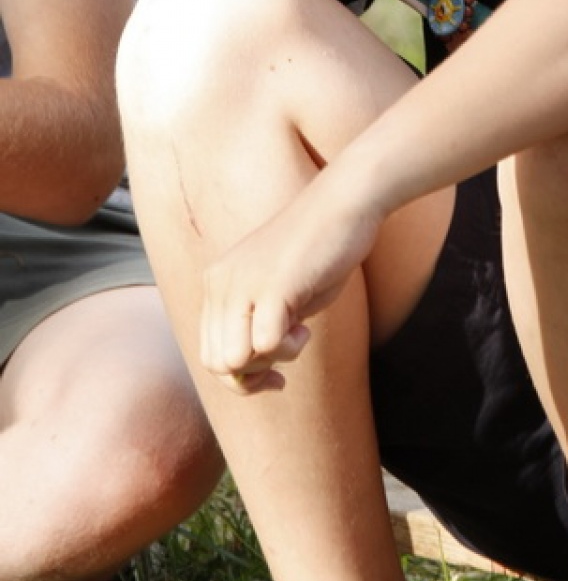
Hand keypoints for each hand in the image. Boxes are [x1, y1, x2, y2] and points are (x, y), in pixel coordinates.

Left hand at [200, 165, 383, 392]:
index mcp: (217, 283)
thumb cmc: (319, 249)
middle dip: (255, 374)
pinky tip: (306, 326)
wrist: (345, 202)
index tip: (277, 372)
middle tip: (289, 349)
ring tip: (298, 332)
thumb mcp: (278, 293)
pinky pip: (265, 345)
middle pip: (217, 364)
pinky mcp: (271, 286)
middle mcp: (220, 283)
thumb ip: (257, 327)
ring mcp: (242, 284)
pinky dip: (289, 349)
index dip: (243, 376)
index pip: (210, 354)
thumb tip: (247, 377)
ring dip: (271, 361)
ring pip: (233, 361)